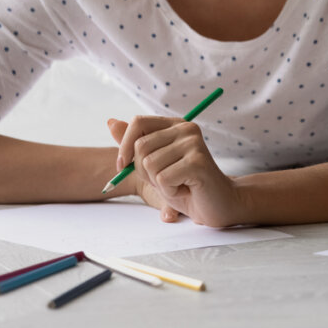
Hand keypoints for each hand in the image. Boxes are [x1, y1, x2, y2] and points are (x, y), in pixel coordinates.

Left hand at [108, 116, 238, 226]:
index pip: (138, 122)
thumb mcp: (154, 165)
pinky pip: (163, 179)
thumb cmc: (185, 186)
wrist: (217, 205)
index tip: (124, 166)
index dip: (124, 146)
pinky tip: (186, 189)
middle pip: (140, 146)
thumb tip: (110, 122)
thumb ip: (134, 145)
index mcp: (175, 125)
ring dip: (158, 183)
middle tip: (165, 179)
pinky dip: (169, 191)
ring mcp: (193, 144)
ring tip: (178, 183)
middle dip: (143, 171)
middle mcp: (186, 129)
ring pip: (149, 164)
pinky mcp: (198, 162)